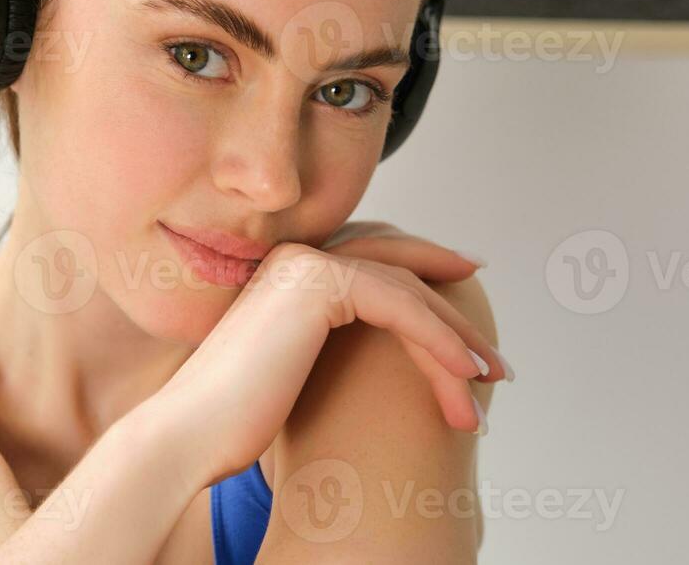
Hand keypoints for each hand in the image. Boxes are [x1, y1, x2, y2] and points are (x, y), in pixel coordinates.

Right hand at [148, 230, 505, 487]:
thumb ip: (327, 352)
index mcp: (288, 274)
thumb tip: (376, 368)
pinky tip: (464, 376)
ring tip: (490, 382)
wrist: (192, 432)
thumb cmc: (234, 421)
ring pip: (406, 291)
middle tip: (496, 365)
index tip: (470, 325)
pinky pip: (399, 304)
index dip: (430, 286)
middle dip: (455, 318)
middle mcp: (297, 257)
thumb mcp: (293, 376)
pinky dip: (439, 340)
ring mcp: (305, 263)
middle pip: (400, 274)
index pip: (377, 267)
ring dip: (456, 339)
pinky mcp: (317, 282)